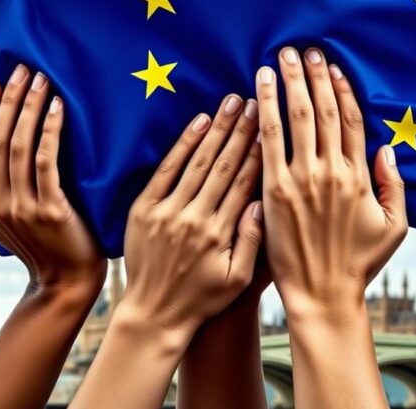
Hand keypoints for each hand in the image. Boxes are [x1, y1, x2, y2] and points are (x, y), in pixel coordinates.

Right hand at [0, 64, 105, 291]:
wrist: (67, 285)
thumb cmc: (51, 246)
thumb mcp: (18, 219)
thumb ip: (11, 191)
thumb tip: (15, 151)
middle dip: (8, 101)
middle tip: (22, 70)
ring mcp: (20, 207)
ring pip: (16, 146)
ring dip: (29, 108)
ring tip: (42, 81)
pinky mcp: (48, 209)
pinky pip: (45, 161)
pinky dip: (50, 130)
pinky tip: (58, 109)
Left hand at [119, 94, 263, 335]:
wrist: (153, 314)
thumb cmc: (202, 300)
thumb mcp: (237, 279)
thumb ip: (253, 242)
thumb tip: (264, 204)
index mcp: (219, 233)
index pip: (244, 183)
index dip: (259, 152)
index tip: (271, 126)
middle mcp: (193, 218)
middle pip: (222, 165)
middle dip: (241, 131)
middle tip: (254, 101)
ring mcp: (166, 211)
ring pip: (197, 161)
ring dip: (216, 129)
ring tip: (232, 103)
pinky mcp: (144, 209)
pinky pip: (166, 169)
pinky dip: (183, 144)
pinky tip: (198, 122)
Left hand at [256, 47, 407, 316]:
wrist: (322, 295)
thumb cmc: (357, 264)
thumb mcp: (393, 227)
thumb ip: (394, 186)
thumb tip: (387, 149)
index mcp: (359, 177)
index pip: (352, 121)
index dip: (343, 89)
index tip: (334, 67)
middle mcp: (330, 171)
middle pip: (323, 111)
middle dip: (313, 77)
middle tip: (304, 50)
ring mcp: (300, 180)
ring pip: (295, 119)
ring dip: (288, 84)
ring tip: (280, 58)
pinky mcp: (273, 191)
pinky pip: (267, 142)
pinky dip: (263, 112)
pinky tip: (257, 90)